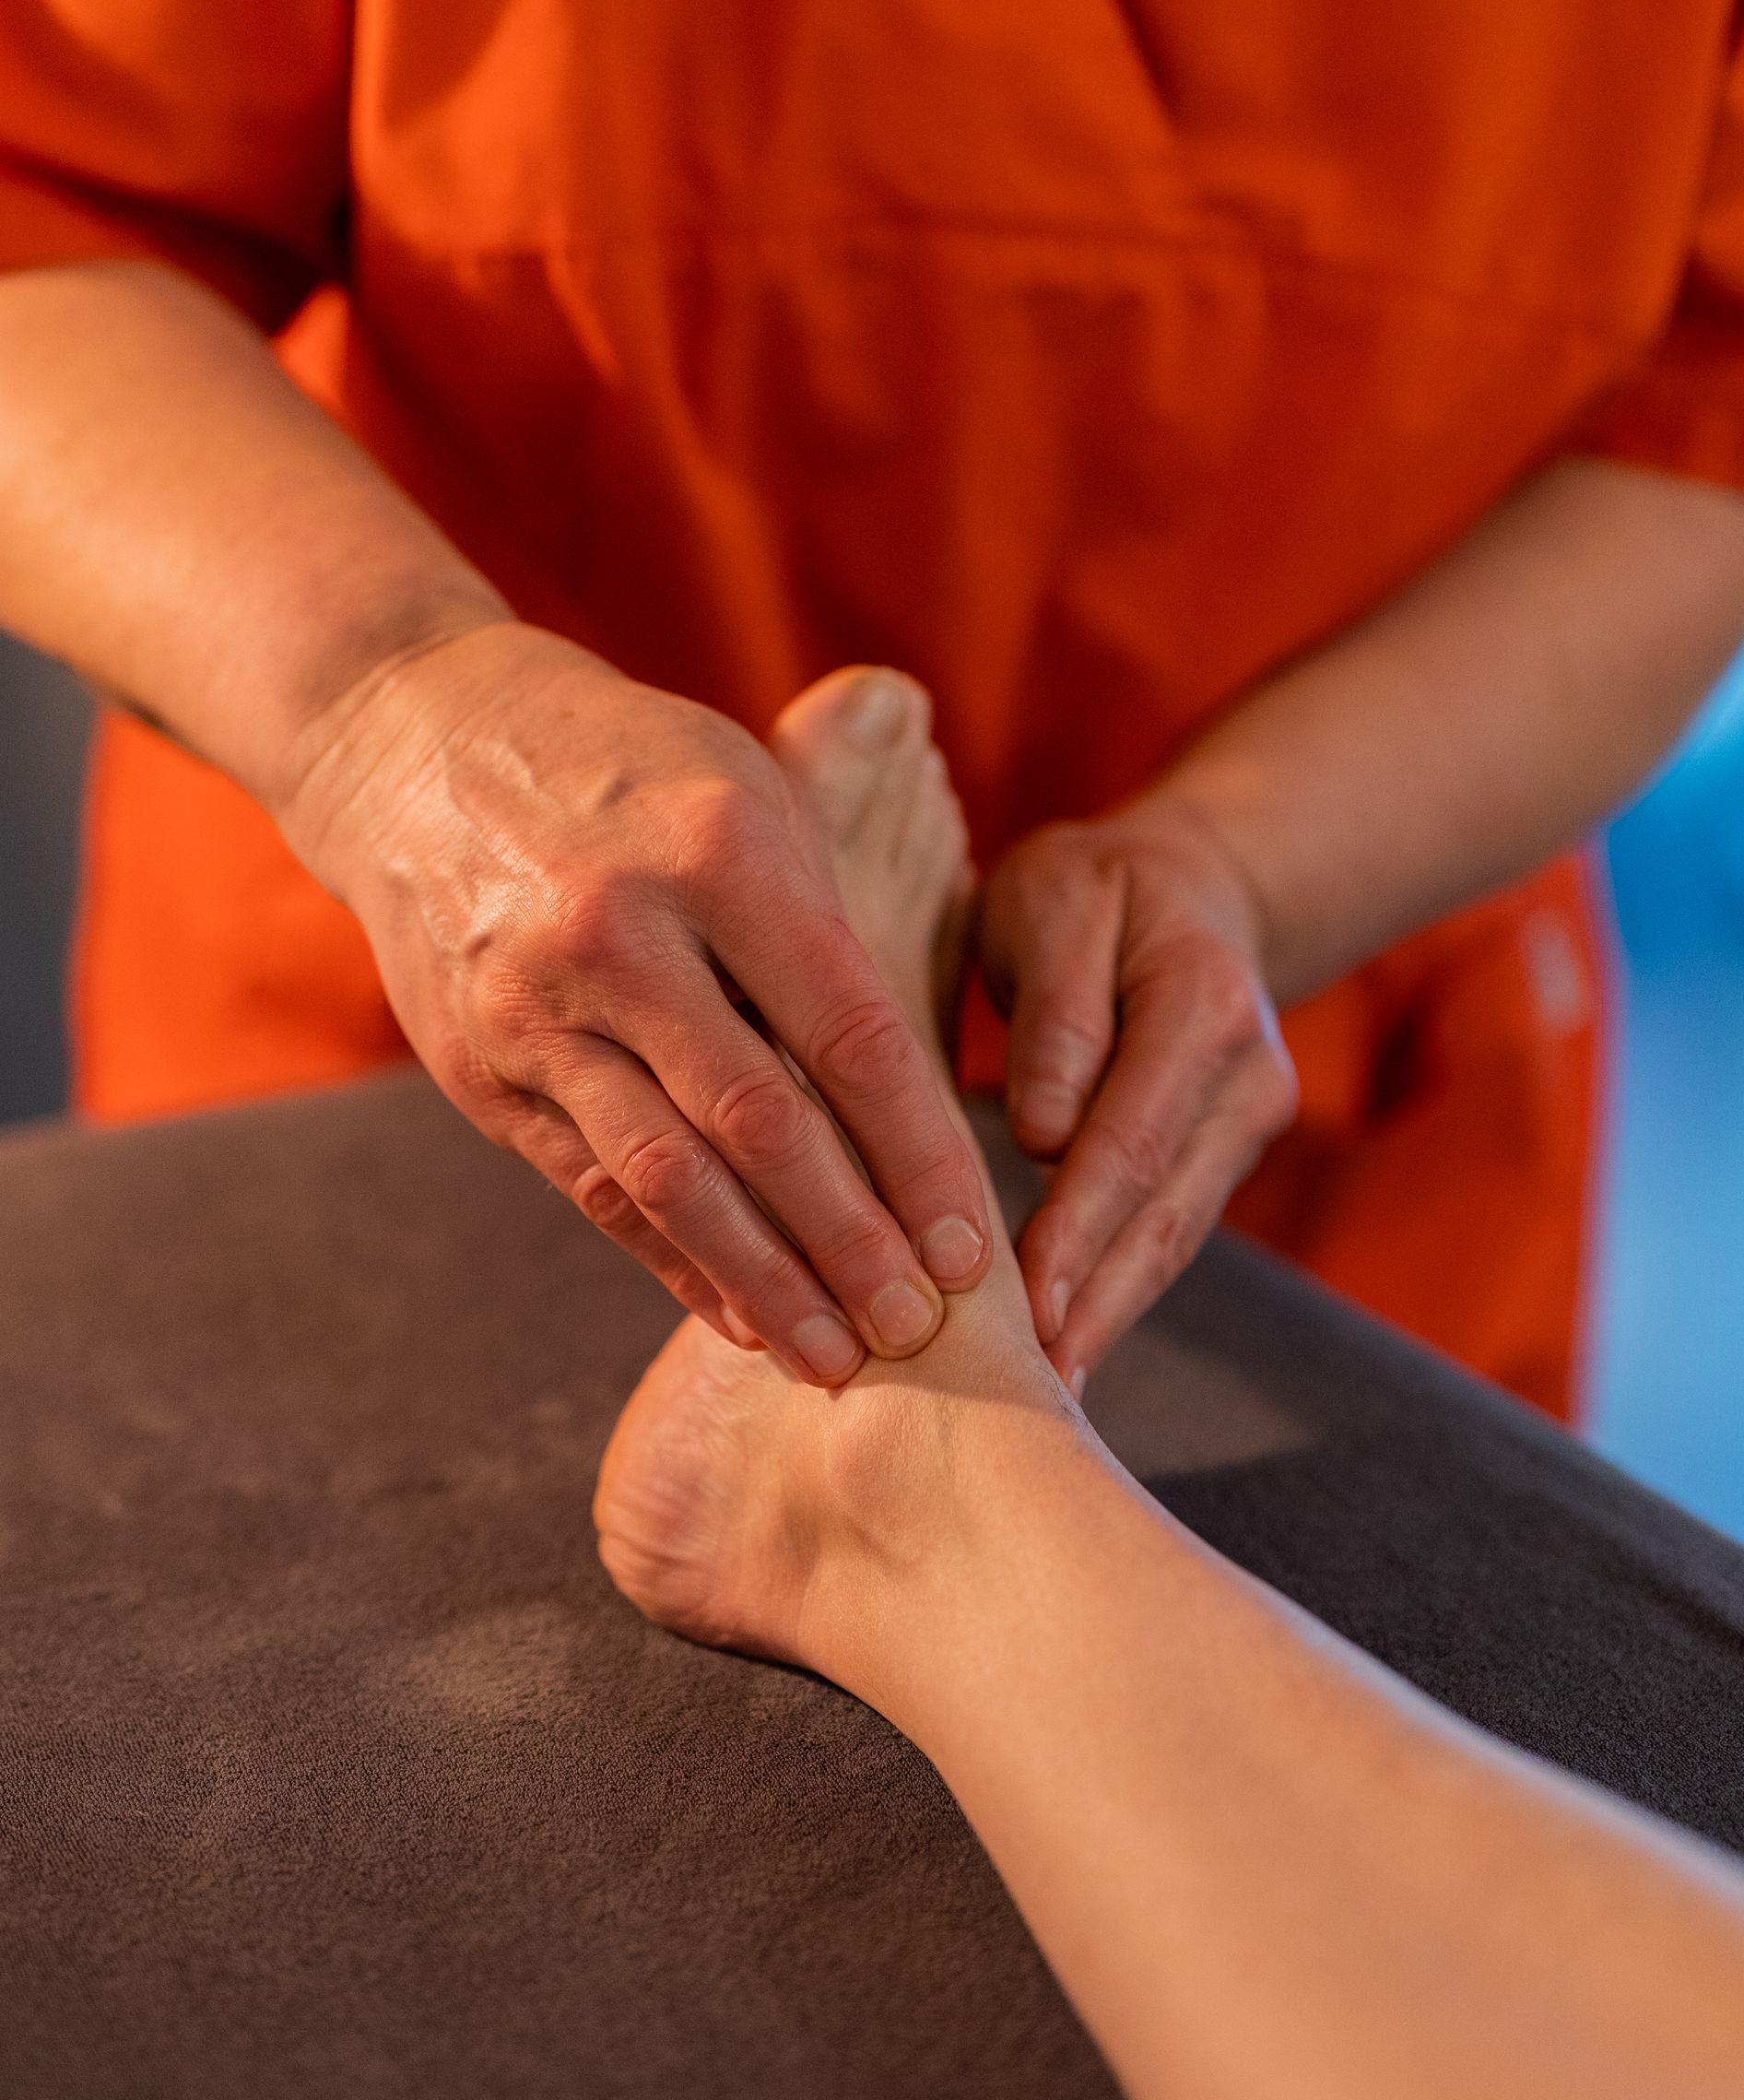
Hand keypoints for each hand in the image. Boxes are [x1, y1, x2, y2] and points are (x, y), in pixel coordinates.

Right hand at [282, 621, 991, 1380]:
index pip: (848, 1034)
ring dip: (762, 1285)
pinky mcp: (480, 1069)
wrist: (416, 740)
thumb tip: (922, 1104)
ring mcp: (536, 1009)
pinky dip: (676, 1263)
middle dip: (850, 1245)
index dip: (918, 1155)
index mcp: (718, 854)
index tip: (972, 1247)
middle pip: (760, 1126)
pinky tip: (742, 1317)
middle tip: (923, 1332)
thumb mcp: (748, 795)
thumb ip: (825, 934)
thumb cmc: (633, 769)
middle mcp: (620, 935)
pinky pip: (596, 1190)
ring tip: (837, 1359)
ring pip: (669, 1181)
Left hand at [977, 795, 1297, 1388]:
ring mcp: (1246, 1125)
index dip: (1077, 1223)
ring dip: (1110, 1315)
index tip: (1026, 1299)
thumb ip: (1055, 1007)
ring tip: (1049, 1392)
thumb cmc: (1096, 890)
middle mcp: (1246, 1075)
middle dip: (1096, 1300)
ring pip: (1173, 1237)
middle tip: (1035, 1383)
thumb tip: (1041, 1130)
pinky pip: (1168, 1232)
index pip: (1131, 1133)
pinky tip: (1071, 1350)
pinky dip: (1119, 1292)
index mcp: (1202, 1001)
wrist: (1194, 889)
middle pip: (1164, 1208)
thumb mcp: (1055, 899)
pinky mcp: (1223, 1158)